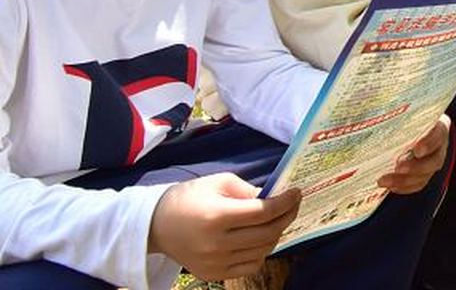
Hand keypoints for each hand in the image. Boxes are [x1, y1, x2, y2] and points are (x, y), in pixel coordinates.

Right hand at [149, 173, 299, 279]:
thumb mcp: (219, 183)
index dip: (286, 202)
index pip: (264, 212)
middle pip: (267, 233)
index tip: (296, 192)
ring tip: (277, 219)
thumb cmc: (189, 198)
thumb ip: (249, 190)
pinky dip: (262, 251)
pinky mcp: (212, 274)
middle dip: (287, 216)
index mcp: (217, 217)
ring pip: (263, 250)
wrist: (156, 225)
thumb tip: (275, 197)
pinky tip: (262, 237)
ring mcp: (214, 262)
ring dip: (277, 233)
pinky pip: (250, 266)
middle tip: (293, 204)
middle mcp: (216, 244)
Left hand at [377, 115, 449, 193]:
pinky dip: (404, 187)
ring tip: (384, 181)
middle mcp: (439, 145)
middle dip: (416, 167)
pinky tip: (389, 186)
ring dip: (405, 180)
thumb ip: (395, 112)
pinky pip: (418, 184)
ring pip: (425, 175)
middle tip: (398, 167)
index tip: (417, 150)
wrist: (412, 125)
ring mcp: (433, 160)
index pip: (439, 133)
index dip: (430, 142)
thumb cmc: (407, 115)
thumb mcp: (406, 110)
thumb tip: (367, 113)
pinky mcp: (425, 173)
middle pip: (435, 160)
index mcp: (438, 125)